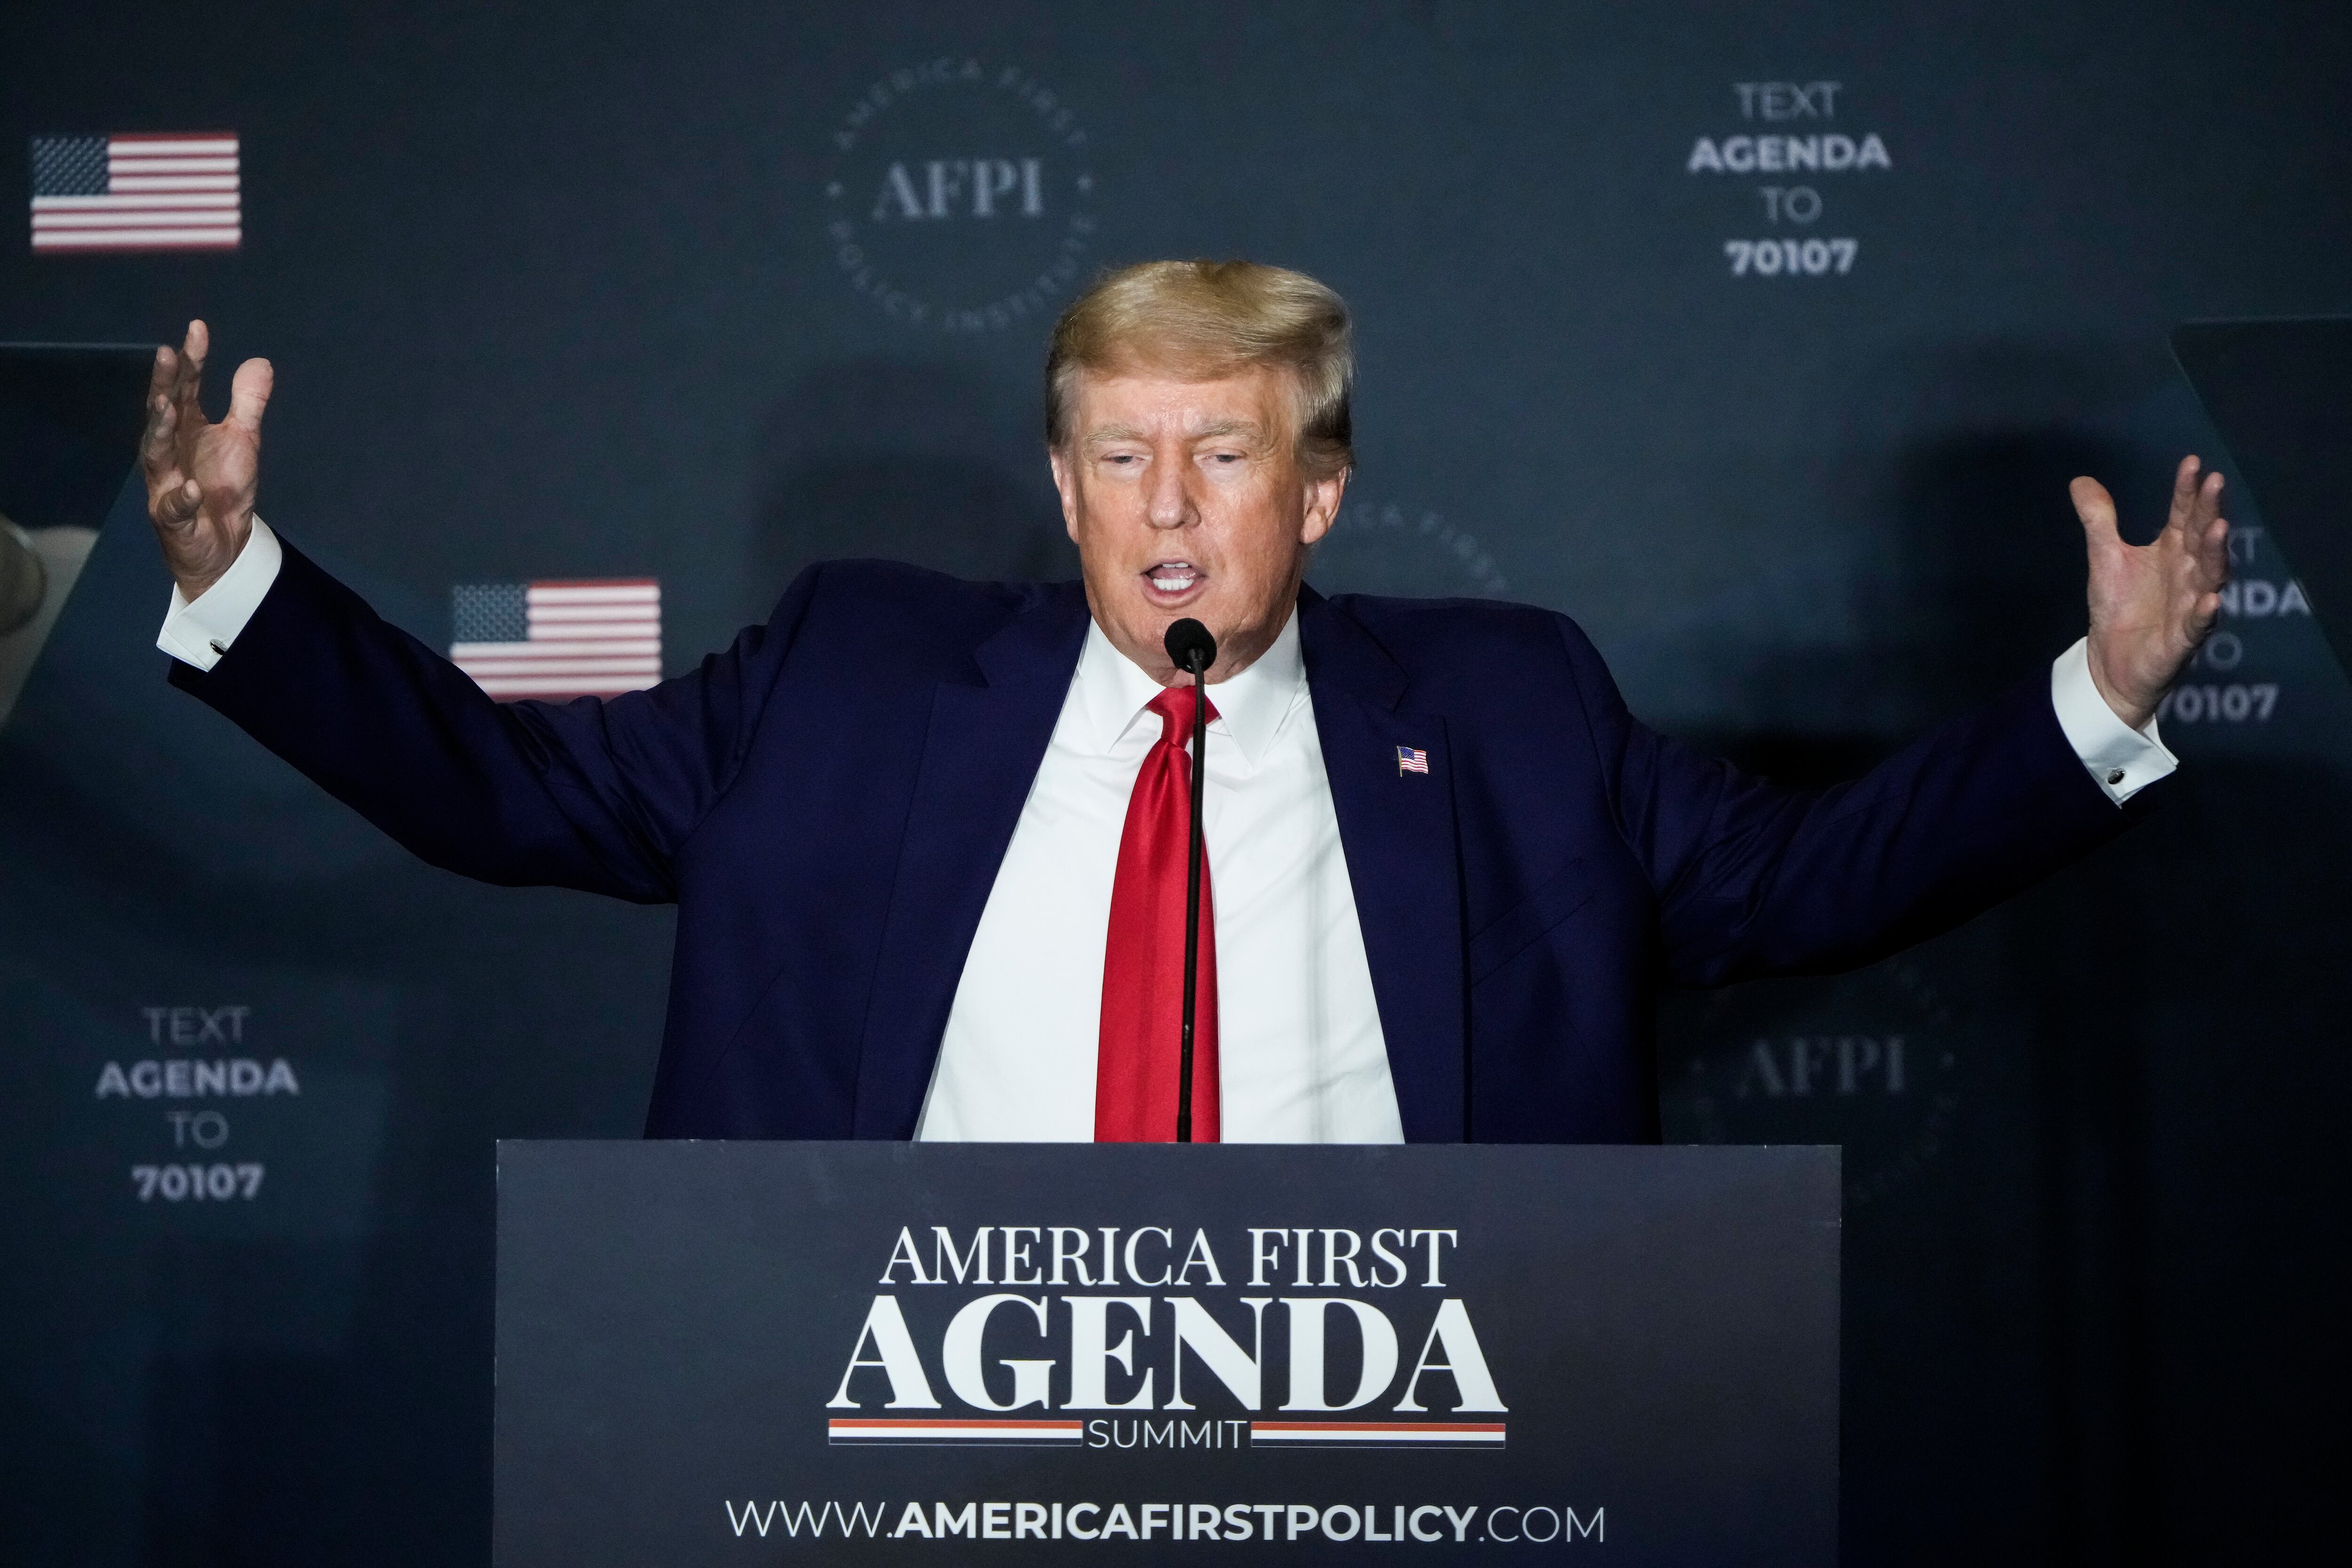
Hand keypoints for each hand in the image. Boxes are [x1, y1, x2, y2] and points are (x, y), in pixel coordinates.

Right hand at [141, 319, 272, 599]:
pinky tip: (194, 489)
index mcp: (186, 429)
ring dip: (160, 430)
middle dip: (164, 384)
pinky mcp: (174, 519)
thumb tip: (259, 360)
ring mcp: (167, 484)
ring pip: (156, 455)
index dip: (191, 359)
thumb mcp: (243, 441)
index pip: (185, 388)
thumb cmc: (223, 487)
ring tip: (167, 406)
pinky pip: (175, 508)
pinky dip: (184, 498)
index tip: (197, 328)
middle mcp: (169, 451)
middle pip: (162, 412)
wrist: (223, 545)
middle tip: (168, 354)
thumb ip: (247, 402)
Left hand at [2070, 455, 2229, 729]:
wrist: (2111, 662)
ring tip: (2219, 527)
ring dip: (2216, 553)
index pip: (2184, 514)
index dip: (2188, 491)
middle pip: (2203, 537)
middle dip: (2210, 511)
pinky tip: (2212, 600)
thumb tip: (2080, 481)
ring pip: (2210, 575)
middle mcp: (2189, 573)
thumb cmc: (2119, 606)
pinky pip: (2198, 624)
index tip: (2193, 463)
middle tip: (2215, 482)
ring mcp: (2190, 605)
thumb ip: (2099, 521)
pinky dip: (2205, 612)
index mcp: (2173, 550)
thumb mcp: (2105, 558)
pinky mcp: (2183, 638)